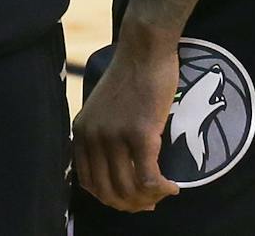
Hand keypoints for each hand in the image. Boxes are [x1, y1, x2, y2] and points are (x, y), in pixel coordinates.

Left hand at [74, 41, 182, 212]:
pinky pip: (150, 178)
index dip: (111, 198)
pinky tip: (174, 187)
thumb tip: (119, 174)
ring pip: (129, 188)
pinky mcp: (140, 133)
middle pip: (108, 191)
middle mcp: (93, 136)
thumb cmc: (131, 78)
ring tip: (163, 193)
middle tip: (150, 203)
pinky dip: (163, 189)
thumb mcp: (104, 110)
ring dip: (149, 199)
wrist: (144, 50)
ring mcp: (115, 136)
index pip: (88, 183)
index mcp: (81, 132)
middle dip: (130, 204)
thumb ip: (103, 137)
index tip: (131, 199)